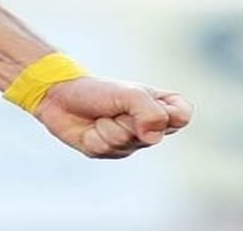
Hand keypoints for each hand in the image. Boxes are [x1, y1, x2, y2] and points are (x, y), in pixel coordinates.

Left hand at [34, 76, 192, 158]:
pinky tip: (90, 128)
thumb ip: (149, 111)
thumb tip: (153, 137)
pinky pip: (105, 148)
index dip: (164, 112)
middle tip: (114, 107)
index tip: (143, 99)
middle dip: (126, 117)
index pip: (182, 117)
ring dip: (107, 125)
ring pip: (125, 142)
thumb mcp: (128, 93)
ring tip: (101, 116)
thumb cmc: (98, 90)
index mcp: (160, 108)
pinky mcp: (110, 152)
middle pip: (151, 133)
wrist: (60, 95)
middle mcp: (150, 128)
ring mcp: (131, 143)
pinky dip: (93, 135)